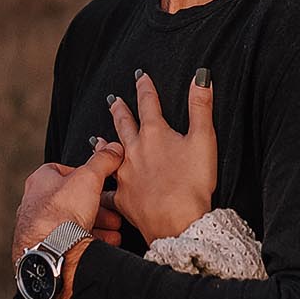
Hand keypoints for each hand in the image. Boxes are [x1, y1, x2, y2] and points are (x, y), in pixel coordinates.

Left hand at [28, 163, 127, 247]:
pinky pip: (71, 240)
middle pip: (73, 200)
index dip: (86, 176)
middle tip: (113, 212)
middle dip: (98, 206)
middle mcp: (36, 203)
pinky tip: (105, 242)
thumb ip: (102, 161)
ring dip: (97, 224)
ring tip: (114, 229)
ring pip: (73, 222)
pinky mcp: (46, 246)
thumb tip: (113, 149)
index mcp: (41, 181)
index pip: (64, 171)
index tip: (101, 182)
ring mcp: (40, 227)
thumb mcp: (89, 178)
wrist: (51, 252)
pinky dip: (90, 240)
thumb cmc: (61, 213)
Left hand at [107, 69, 217, 243]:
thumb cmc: (192, 182)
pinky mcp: (122, 199)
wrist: (176, 222)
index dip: (145, 88)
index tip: (140, 76)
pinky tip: (100, 188)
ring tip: (96, 139)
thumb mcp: (203, 139)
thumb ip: (201, 106)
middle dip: (120, 111)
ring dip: (104, 145)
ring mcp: (125, 175)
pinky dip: (104, 186)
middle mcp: (135, 151)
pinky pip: (109, 190)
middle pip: (124, 126)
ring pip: (110, 155)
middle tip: (113, 100)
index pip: (149, 104)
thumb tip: (201, 76)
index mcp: (155, 134)